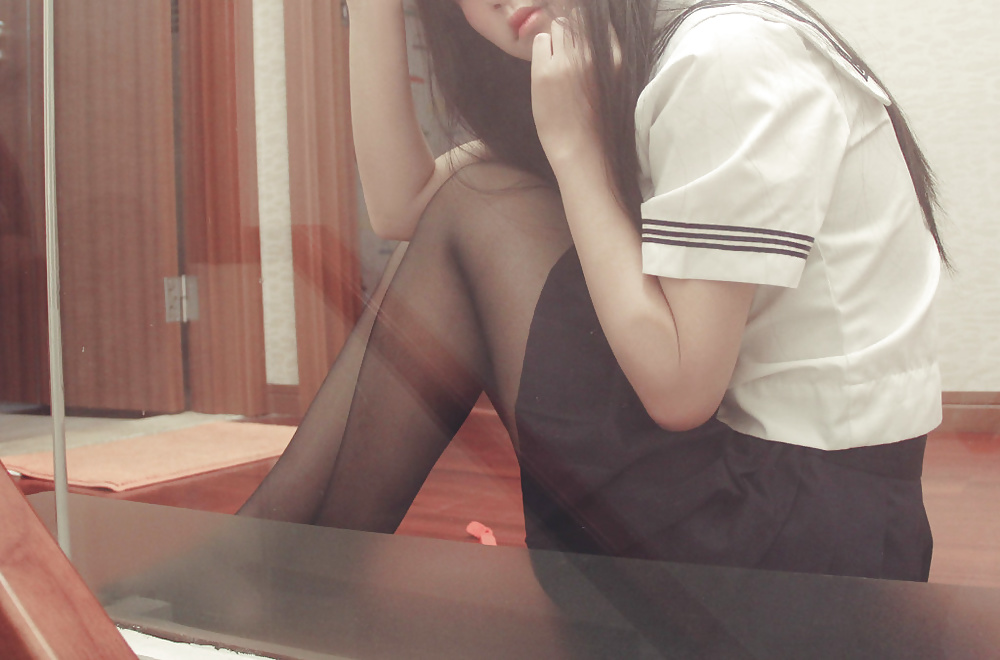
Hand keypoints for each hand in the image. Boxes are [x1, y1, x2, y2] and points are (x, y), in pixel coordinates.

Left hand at [531, 16, 620, 169]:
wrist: (582, 149)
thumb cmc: (598, 120)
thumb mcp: (613, 82)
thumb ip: (604, 57)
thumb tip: (586, 32)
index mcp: (615, 57)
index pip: (598, 22)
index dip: (587, 29)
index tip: (583, 44)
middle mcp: (592, 55)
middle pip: (577, 20)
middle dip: (571, 32)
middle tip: (568, 54)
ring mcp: (567, 61)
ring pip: (559, 27)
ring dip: (556, 40)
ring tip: (558, 63)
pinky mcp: (545, 71)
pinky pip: (541, 40)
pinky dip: (542, 49)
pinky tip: (547, 69)